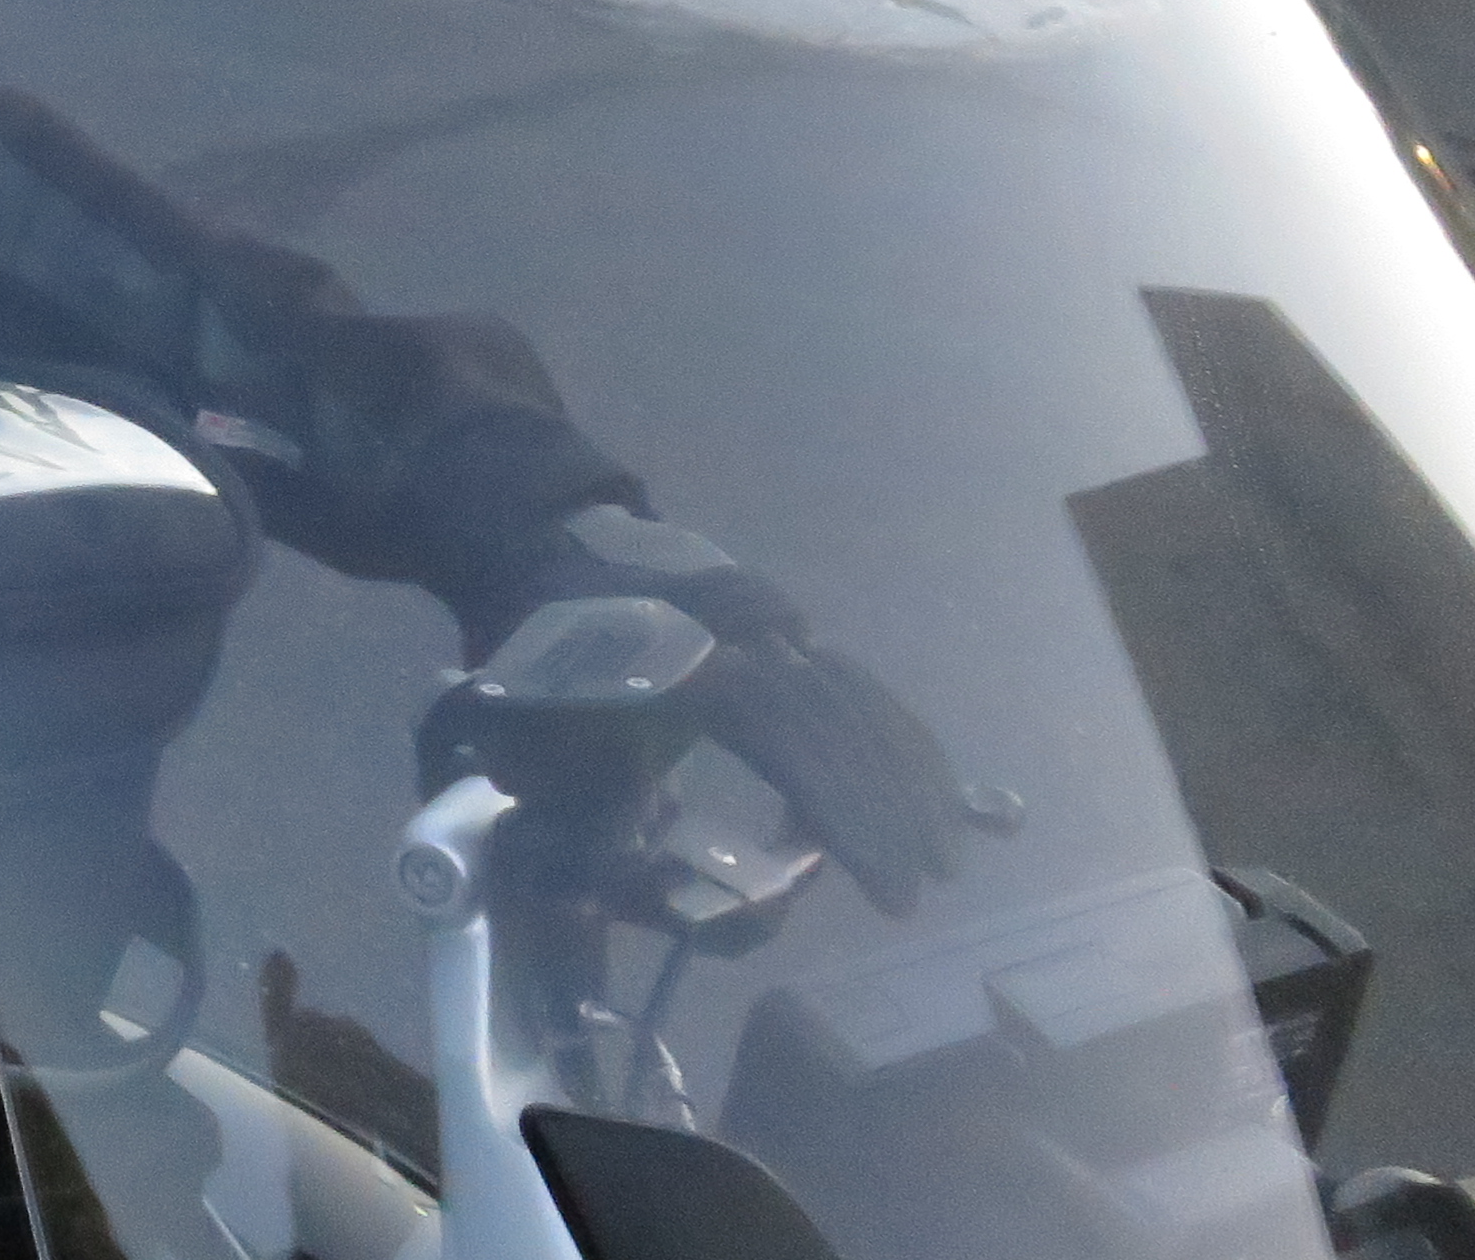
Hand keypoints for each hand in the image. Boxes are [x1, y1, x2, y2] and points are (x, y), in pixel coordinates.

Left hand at [472, 507, 965, 916]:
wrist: (531, 563)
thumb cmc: (529, 687)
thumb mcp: (541, 770)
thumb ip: (610, 846)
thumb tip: (691, 910)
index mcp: (689, 666)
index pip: (800, 745)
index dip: (854, 825)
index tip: (896, 896)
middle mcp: (742, 631)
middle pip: (844, 724)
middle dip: (892, 813)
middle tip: (923, 888)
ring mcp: (764, 616)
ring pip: (860, 697)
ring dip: (906, 773)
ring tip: (944, 846)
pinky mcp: (777, 616)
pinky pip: (849, 678)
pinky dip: (891, 730)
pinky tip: (927, 781)